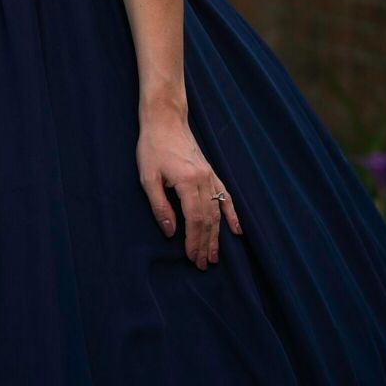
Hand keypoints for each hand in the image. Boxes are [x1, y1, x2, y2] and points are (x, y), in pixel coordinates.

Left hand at [137, 109, 241, 268]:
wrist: (165, 121)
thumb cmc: (152, 148)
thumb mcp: (148, 178)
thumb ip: (160, 206)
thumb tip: (170, 232)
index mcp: (188, 182)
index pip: (194, 220)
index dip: (194, 241)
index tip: (192, 257)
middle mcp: (204, 181)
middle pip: (208, 219)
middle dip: (206, 244)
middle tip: (203, 264)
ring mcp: (210, 177)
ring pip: (217, 212)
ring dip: (217, 236)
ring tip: (215, 256)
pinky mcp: (211, 173)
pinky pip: (226, 197)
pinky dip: (232, 214)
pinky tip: (237, 230)